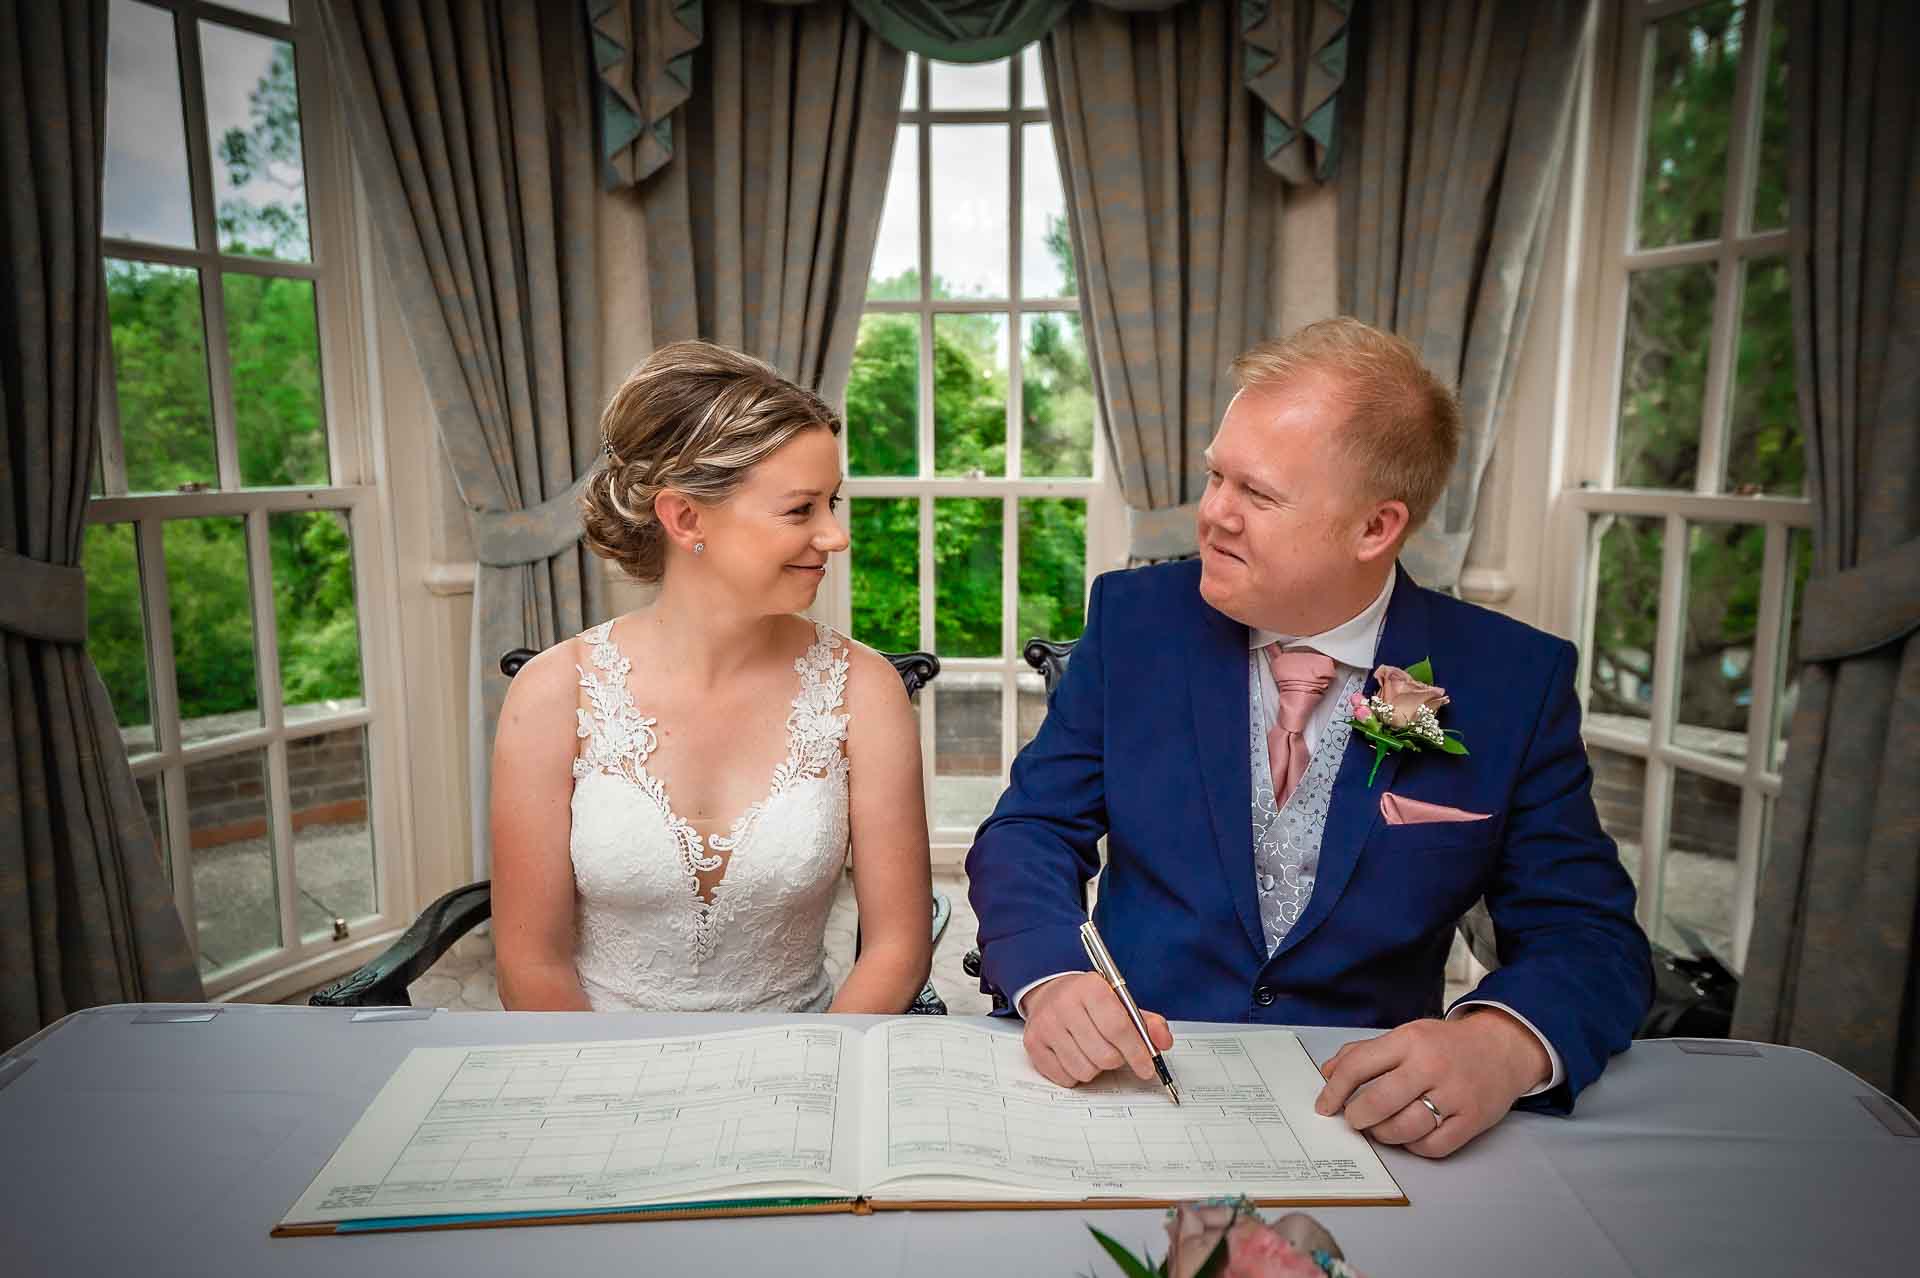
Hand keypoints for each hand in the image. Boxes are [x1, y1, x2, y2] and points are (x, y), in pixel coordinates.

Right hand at [1021, 971, 1172, 1086]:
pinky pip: (1065, 1078)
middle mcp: (1064, 1003)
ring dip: (1095, 1068)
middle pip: (1104, 1054)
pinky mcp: (1033, 1044)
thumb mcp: (1120, 1003)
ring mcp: (1046, 1025)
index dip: (1137, 1053)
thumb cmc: (1089, 1002)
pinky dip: (1075, 1074)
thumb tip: (1163, 1042)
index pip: (1119, 1027)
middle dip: (1116, 1060)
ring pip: (1085, 1070)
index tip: (1147, 1068)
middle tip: (1114, 1051)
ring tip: (1092, 1050)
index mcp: (1090, 987)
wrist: (1050, 993)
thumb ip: (1147, 1022)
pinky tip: (1074, 1055)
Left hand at [1313, 1008, 1550, 1157]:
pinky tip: (1410, 1136)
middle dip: (1356, 1117)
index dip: (1334, 1090)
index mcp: (1409, 1040)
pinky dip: (1414, 1147)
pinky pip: (1432, 1146)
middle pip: (1379, 1102)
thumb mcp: (1406, 1034)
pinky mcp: (1472, 1119)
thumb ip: (1364, 1052)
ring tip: (1380, 1128)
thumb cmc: (1446, 1044)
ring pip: (1404, 1129)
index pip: (1358, 1066)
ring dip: (1383, 1134)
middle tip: (1353, 1119)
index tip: (1324, 1105)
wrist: (1502, 1047)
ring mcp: (1454, 1094)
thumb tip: (1328, 1072)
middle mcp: (1431, 1066)